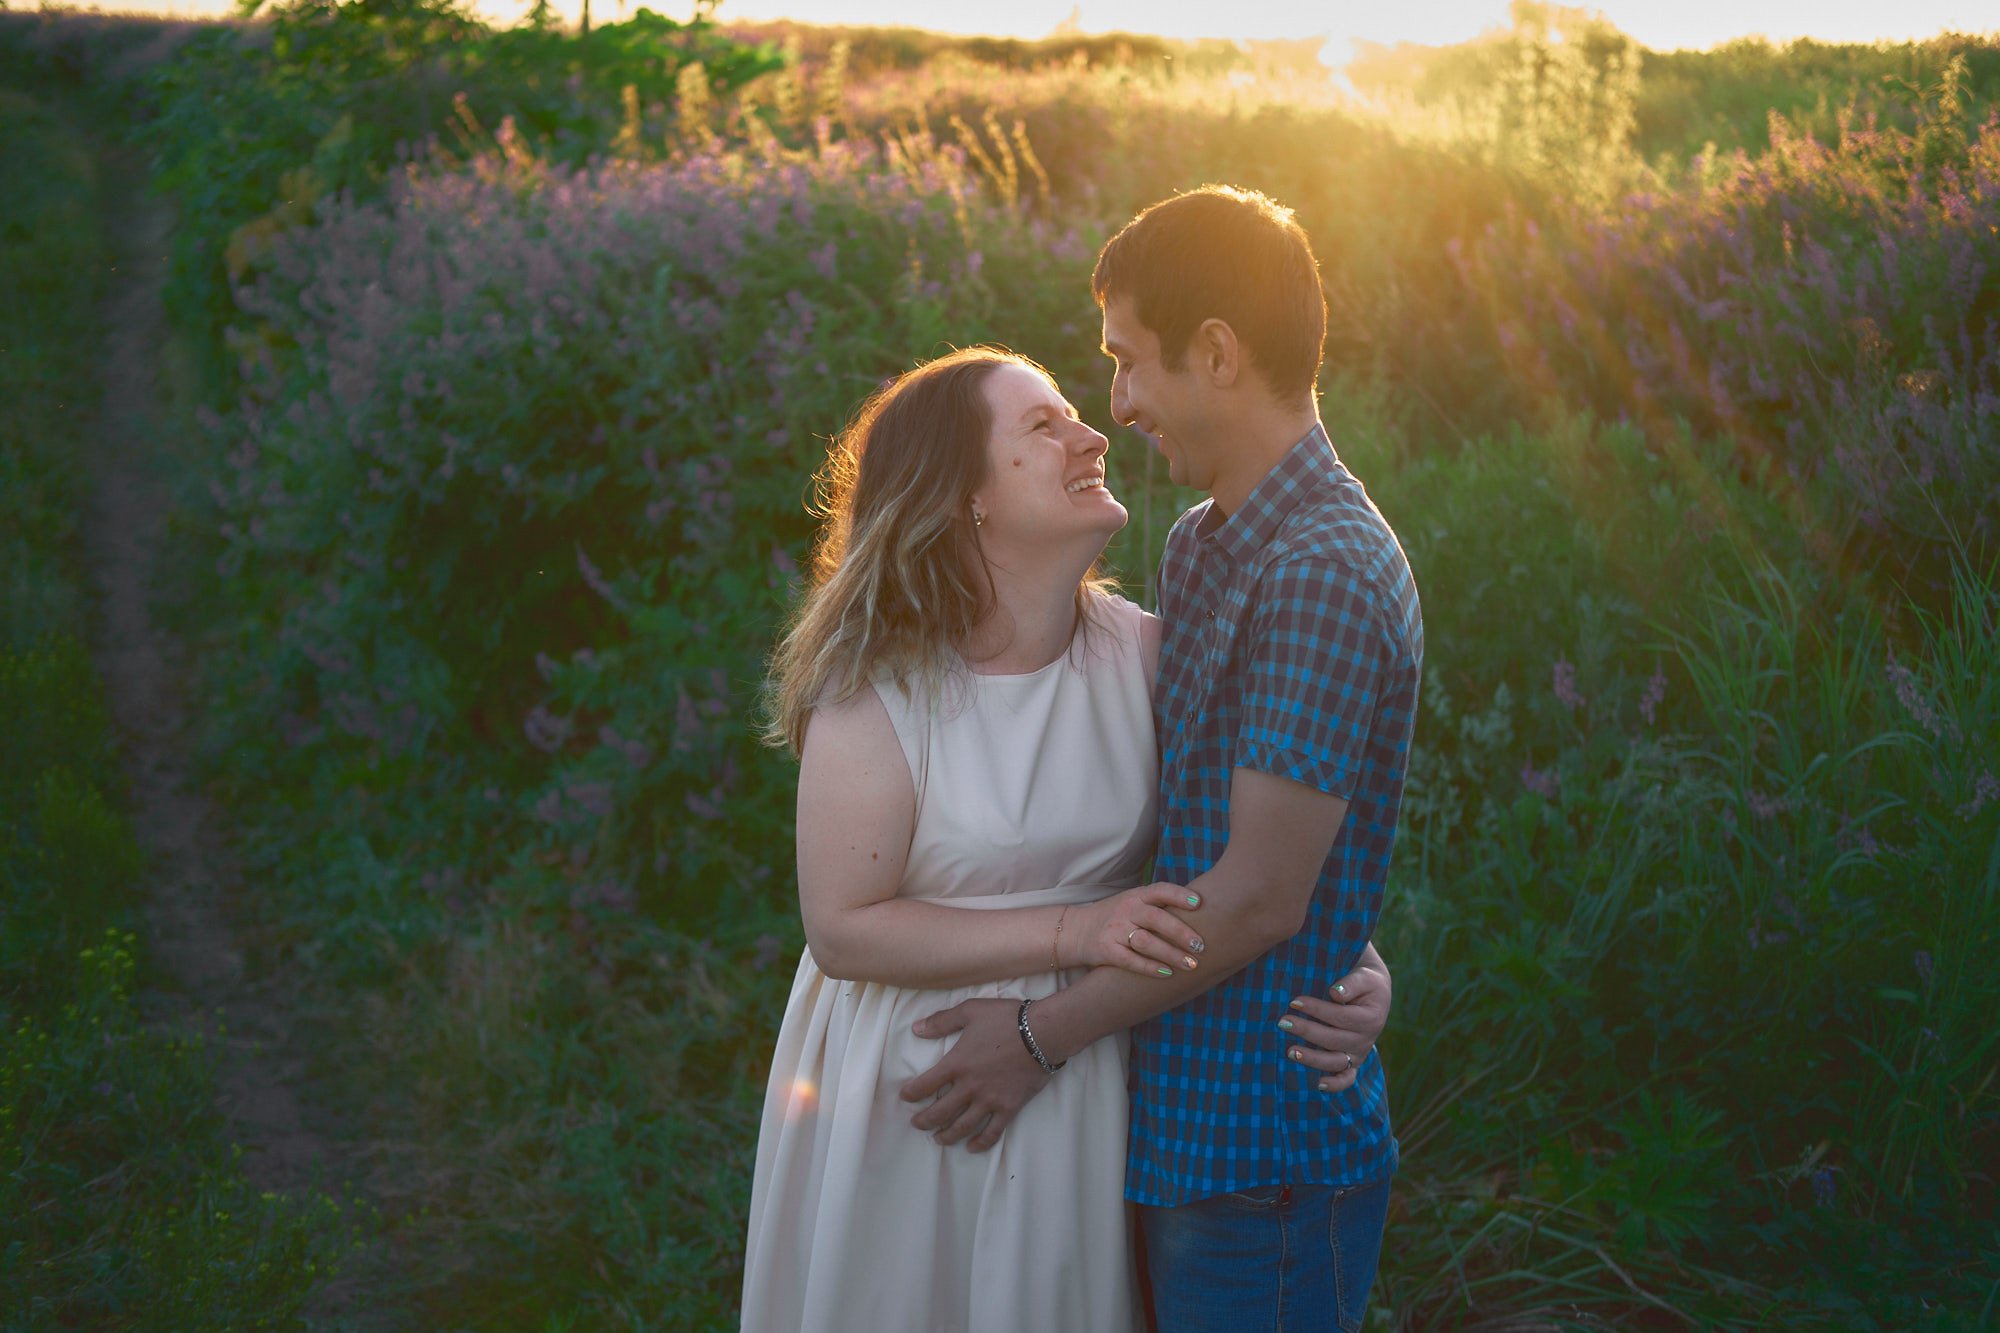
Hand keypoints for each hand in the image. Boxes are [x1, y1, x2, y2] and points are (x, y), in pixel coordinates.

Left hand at [899, 997, 1050, 1151]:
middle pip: (939, 1112)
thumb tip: (916, 1029)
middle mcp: (970, 1086)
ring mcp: (990, 1100)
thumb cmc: (1007, 1019)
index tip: (905, 1097)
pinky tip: (971, 1147)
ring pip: (962, 1127)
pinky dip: (980, 1143)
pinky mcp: (1009, 1108)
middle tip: (917, 1124)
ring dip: (947, 1136)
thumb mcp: (970, 1010)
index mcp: (957, 1064)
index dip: (911, 1094)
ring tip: (939, 1139)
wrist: (1043, 1033)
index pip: (925, 1085)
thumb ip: (942, 1021)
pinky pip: (992, 1132)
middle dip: (924, 1121)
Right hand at [1066, 882, 1203, 977]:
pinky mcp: (1107, 951)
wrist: (1075, 931)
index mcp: (1136, 896)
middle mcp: (1125, 910)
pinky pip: (1132, 961)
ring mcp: (1115, 930)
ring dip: (1171, 954)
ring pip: (1147, 942)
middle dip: (1181, 933)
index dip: (1180, 895)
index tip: (1200, 904)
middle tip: (1201, 946)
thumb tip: (1200, 912)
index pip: (1160, 890)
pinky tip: (1167, 974)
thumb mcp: (1132, 903)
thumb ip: (1158, 906)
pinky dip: (1151, 968)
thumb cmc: (1115, 918)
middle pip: (1157, 918)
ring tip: (1191, 964)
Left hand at [1279, 959, 1391, 1094]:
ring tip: (1290, 1051)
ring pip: (1335, 1062)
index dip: (1316, 1009)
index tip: (1294, 1001)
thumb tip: (1335, 992)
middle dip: (1306, 1030)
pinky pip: (1346, 1079)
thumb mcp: (1365, 976)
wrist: (1374, 993)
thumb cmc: (1365, 982)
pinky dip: (1335, 1085)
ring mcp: (1359, 1054)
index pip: (1340, 1016)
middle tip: (1282, 1021)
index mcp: (1371, 1018)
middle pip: (1333, 1039)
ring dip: (1312, 1059)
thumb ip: (1352, 983)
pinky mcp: (1353, 1063)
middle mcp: (1366, 1040)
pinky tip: (1318, 1084)